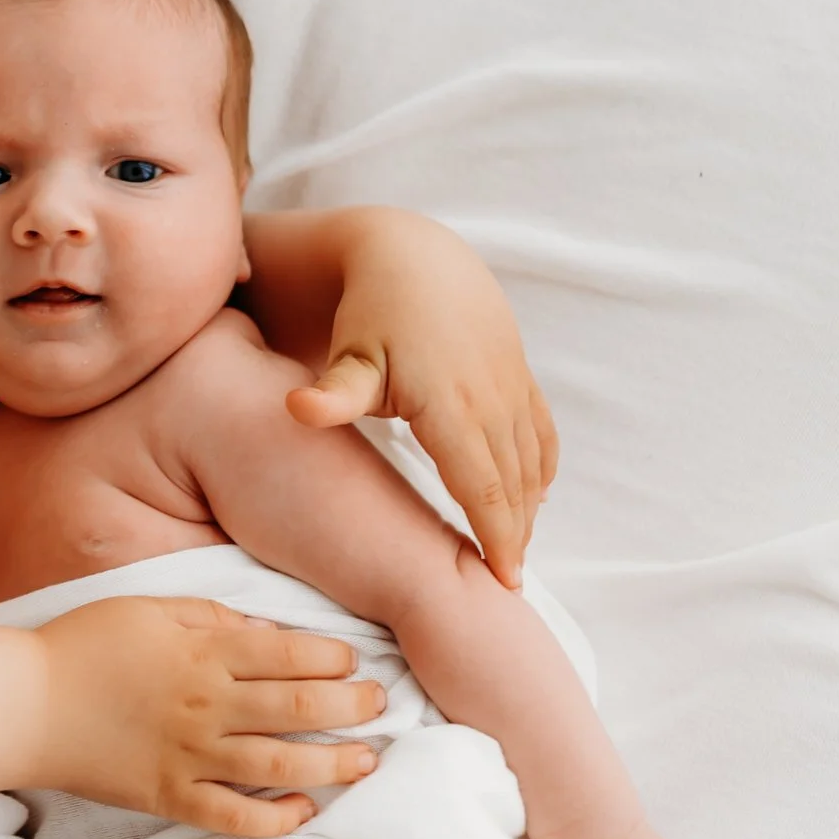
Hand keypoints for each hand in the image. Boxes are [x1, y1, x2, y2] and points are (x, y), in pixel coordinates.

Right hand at [29, 596, 388, 838]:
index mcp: (201, 652)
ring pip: (280, 765)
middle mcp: (205, 705)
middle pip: (297, 709)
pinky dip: (275, 819)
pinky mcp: (169, 797)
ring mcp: (189, 756)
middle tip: (382, 704)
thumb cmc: (84, 645)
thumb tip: (266, 631)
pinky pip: (234, 817)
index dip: (331, 659)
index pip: (286, 654)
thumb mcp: (148, 608)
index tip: (355, 662)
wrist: (26, 704)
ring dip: (333, 763)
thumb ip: (209, 615)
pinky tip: (303, 811)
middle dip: (351, 707)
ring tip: (368, 760)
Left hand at [283, 211, 556, 588]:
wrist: (414, 254)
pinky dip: (541, 469)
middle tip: (508, 583)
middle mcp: (491, 399)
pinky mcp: (518, 374)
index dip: (496, 538)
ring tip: (515, 551)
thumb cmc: (372, 310)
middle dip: (515, 536)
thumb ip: (334, 392)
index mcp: (451, 406)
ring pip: (531, 463)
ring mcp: (511, 386)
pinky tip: (534, 496)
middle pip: (513, 484)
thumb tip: (296, 409)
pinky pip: (541, 433)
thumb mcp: (351, 352)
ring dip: (528, 508)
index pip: (482, 488)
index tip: (504, 583)